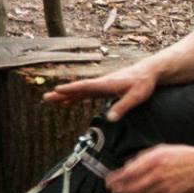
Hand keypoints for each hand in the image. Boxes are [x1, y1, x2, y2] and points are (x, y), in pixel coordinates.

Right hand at [44, 62, 158, 120]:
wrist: (148, 72)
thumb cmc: (143, 83)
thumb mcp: (136, 97)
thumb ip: (123, 107)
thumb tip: (110, 120)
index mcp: (106, 84)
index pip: (85, 86)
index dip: (71, 89)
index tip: (57, 90)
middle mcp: (100, 83)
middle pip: (77, 88)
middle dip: (61, 93)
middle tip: (46, 97)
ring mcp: (100, 85)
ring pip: (79, 91)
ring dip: (65, 95)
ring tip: (50, 100)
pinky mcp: (102, 88)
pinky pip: (84, 93)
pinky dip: (74, 97)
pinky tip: (67, 101)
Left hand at [103, 145, 193, 192]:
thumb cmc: (182, 155)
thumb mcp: (160, 149)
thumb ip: (142, 158)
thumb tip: (128, 166)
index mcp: (153, 162)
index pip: (127, 173)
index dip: (115, 179)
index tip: (108, 181)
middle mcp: (156, 175)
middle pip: (131, 188)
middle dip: (118, 191)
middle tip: (112, 191)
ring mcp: (163, 187)